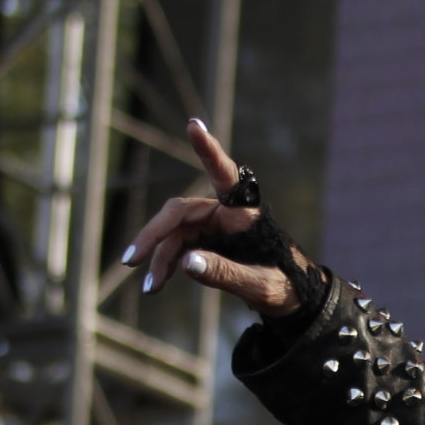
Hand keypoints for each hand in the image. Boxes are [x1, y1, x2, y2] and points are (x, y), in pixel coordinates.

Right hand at [124, 119, 310, 316]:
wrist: (293, 299)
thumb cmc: (285, 286)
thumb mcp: (259, 284)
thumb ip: (226, 273)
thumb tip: (188, 262)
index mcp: (245, 213)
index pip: (224, 175)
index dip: (208, 151)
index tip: (194, 125)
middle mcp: (224, 213)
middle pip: (179, 213)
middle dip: (154, 235)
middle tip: (131, 259)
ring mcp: (212, 227)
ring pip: (174, 234)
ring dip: (158, 257)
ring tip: (149, 287)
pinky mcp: (205, 242)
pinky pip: (178, 248)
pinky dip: (165, 264)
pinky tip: (154, 284)